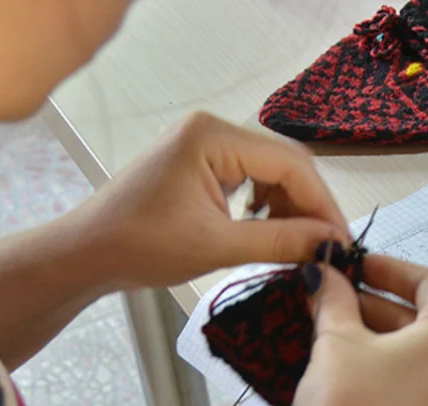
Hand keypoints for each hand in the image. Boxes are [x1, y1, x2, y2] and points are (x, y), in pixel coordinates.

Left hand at [63, 112, 346, 289]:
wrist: (85, 255)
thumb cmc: (140, 247)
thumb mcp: (217, 247)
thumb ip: (281, 241)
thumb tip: (333, 245)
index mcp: (213, 136)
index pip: (291, 163)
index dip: (322, 204)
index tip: (342, 243)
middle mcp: (213, 129)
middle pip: (286, 164)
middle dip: (309, 207)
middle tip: (329, 248)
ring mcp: (207, 145)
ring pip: (273, 173)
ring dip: (291, 209)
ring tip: (301, 246)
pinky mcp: (202, 164)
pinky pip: (253, 180)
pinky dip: (269, 208)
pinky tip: (270, 233)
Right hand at [289, 255, 427, 405]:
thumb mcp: (338, 342)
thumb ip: (337, 298)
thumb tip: (326, 274)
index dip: (388, 268)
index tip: (353, 263)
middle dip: (382, 302)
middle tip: (337, 294)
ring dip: (387, 333)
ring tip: (338, 323)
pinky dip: (401, 364)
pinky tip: (359, 359)